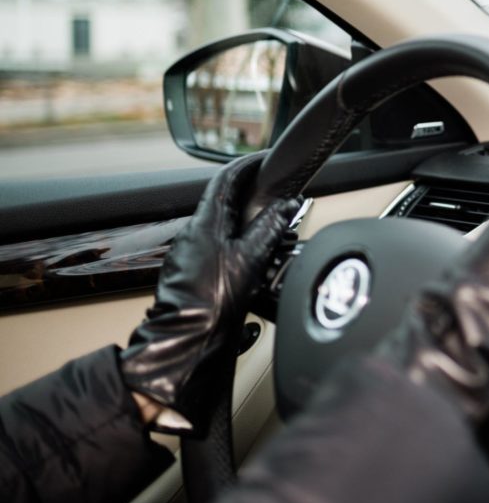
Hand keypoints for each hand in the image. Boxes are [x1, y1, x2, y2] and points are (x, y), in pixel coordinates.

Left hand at [120, 153, 297, 433]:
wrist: (186, 343)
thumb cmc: (211, 302)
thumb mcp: (252, 258)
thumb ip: (271, 227)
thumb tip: (288, 205)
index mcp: (205, 222)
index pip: (227, 178)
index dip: (249, 164)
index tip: (267, 160)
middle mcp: (193, 234)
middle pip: (227, 202)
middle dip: (255, 197)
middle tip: (278, 195)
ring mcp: (191, 255)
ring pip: (225, 227)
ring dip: (250, 224)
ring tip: (275, 232)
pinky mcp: (194, 274)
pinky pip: (221, 249)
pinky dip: (242, 246)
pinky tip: (257, 262)